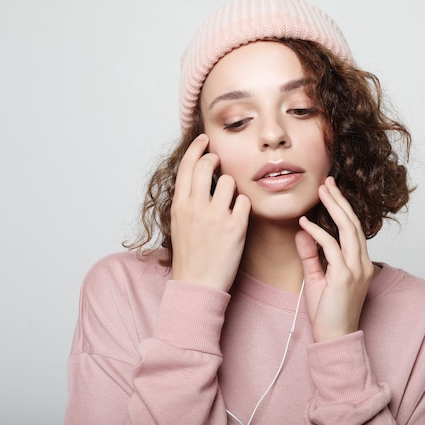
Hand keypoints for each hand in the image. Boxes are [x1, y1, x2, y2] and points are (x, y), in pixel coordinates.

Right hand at [170, 134, 250, 291]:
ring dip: (232, 188)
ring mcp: (216, 216)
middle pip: (207, 165)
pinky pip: (245, 202)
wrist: (197, 284)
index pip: (187, 166)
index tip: (204, 140)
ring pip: (229, 181)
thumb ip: (188, 200)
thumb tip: (199, 177)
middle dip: (216, 159)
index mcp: (179, 205)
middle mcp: (195, 207)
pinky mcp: (235, 227)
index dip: (196, 149)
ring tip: (228, 203)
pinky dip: (244, 207)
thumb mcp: (179, 223)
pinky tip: (238, 219)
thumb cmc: (190, 255)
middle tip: (220, 162)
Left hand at [295, 176, 374, 341]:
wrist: (334, 339)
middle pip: (352, 224)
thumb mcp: (316, 279)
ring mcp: (356, 270)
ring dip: (334, 208)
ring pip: (348, 230)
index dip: (342, 208)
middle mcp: (363, 264)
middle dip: (339, 200)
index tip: (329, 192)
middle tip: (327, 182)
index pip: (352, 229)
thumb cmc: (327, 313)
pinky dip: (318, 233)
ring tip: (322, 191)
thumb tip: (303, 232)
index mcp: (360, 264)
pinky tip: (305, 223)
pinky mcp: (345, 277)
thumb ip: (311, 255)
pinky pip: (331, 248)